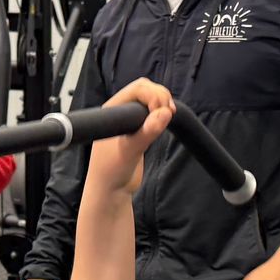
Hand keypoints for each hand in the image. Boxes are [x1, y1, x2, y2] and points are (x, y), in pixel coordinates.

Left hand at [87, 78, 174, 196]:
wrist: (111, 191)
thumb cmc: (110, 172)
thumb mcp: (128, 152)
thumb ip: (145, 133)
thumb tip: (164, 114)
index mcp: (112, 109)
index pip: (137, 89)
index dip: (153, 95)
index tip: (163, 111)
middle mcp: (120, 111)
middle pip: (145, 90)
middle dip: (160, 96)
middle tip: (170, 112)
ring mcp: (130, 120)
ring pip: (151, 100)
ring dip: (163, 103)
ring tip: (169, 116)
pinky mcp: (139, 130)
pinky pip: (154, 113)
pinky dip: (163, 113)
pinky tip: (167, 121)